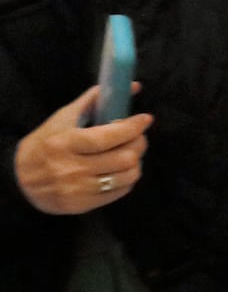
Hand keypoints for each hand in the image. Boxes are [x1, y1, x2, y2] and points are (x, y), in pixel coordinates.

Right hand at [13, 86, 151, 214]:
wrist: (19, 179)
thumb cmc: (44, 143)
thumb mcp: (63, 118)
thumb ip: (95, 100)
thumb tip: (133, 86)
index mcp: (64, 143)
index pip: (109, 136)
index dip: (133, 127)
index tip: (144, 119)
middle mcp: (71, 168)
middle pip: (124, 157)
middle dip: (139, 144)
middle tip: (138, 137)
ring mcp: (77, 189)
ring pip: (127, 176)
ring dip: (136, 162)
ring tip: (131, 154)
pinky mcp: (82, 205)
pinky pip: (120, 192)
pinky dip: (127, 179)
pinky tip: (121, 170)